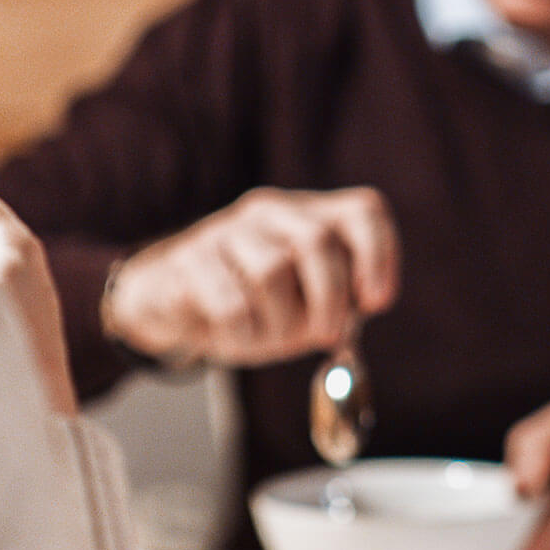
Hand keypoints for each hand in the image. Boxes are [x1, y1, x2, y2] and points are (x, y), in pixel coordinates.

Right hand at [101, 185, 399, 367]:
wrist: (169, 301)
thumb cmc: (254, 305)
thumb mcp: (306, 306)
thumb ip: (341, 309)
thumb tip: (357, 319)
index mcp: (310, 215)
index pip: (363, 211)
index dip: (379, 255)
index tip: (376, 303)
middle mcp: (271, 212)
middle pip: (317, 241)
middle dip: (329, 300)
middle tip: (324, 336)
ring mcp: (225, 231)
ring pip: (271, 271)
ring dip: (279, 323)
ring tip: (268, 337)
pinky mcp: (187, 261)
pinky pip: (230, 303)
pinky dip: (242, 335)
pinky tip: (236, 337)